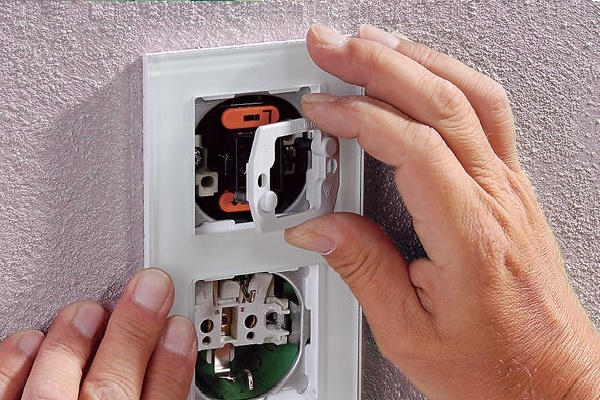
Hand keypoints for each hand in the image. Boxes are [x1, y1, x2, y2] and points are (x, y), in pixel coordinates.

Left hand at [0, 268, 196, 399]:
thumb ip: (158, 398)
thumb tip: (178, 361)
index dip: (171, 363)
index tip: (179, 329)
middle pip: (111, 387)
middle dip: (133, 331)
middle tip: (150, 288)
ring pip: (52, 387)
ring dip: (73, 342)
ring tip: (89, 308)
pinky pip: (1, 396)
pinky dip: (12, 368)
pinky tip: (29, 340)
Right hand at [285, 24, 599, 398]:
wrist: (550, 381)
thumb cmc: (493, 367)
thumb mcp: (408, 331)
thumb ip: (360, 268)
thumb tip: (315, 228)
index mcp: (468, 234)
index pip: (410, 146)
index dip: (358, 117)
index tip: (320, 108)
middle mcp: (496, 199)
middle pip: (441, 101)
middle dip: (378, 62)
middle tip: (332, 44)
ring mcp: (509, 188)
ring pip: (470, 96)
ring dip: (416, 59)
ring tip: (371, 43)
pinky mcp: (510, 189)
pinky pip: (485, 113)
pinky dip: (445, 79)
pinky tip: (420, 74)